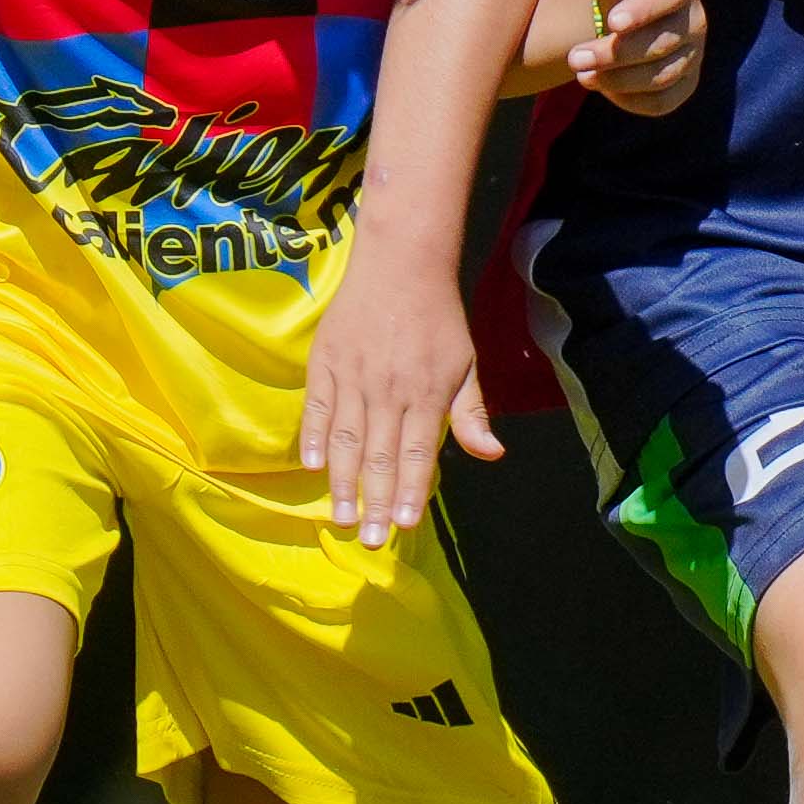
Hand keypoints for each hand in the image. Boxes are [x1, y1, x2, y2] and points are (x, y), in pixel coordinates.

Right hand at [300, 253, 498, 532]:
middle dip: (375, 502)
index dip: (412, 491)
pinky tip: (311, 466)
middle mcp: (388, 389)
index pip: (418, 453)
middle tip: (369, 540)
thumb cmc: (439, 318)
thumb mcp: (466, 364)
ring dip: (342, 482)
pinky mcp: (325, 361)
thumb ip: (472, 414)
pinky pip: (316, 407)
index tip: (405, 526)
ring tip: (341, 517)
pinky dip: (312, 437)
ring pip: (345, 439)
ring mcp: (353, 376)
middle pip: (380, 456)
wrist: (402, 263)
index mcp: (426, 393)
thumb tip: (491, 455)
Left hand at [565, 0, 703, 114]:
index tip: (612, 22)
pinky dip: (629, 99)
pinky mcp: (685, 86)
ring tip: (581, 75)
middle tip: (574, 58)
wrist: (630, 20)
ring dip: (617, 80)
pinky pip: (661, 102)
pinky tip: (602, 87)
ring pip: (660, 77)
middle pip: (660, 44)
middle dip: (614, 54)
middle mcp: (695, 23)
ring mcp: (693, 57)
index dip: (643, 10)